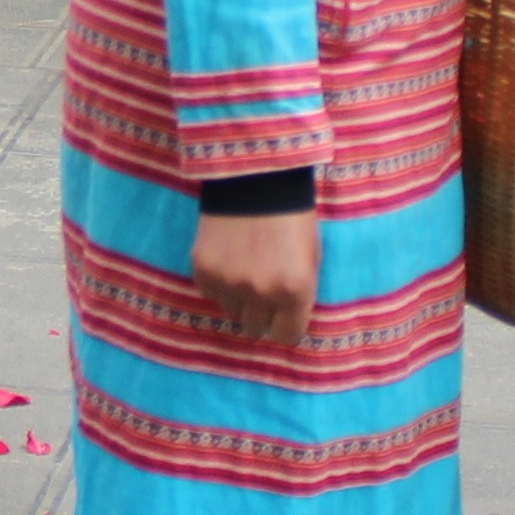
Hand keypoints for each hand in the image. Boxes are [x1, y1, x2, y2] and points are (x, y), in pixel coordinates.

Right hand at [190, 207, 318, 344]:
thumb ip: (299, 293)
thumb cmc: (293, 217)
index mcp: (294, 290)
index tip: (283, 315)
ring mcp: (229, 283)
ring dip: (238, 297)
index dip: (285, 325)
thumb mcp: (311, 258)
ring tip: (244, 267)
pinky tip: (227, 258)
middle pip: (255, 328)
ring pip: (231, 310)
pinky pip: (211, 293)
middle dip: (261, 313)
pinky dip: (219, 282)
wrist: (255, 178)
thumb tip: (285, 319)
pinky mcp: (203, 270)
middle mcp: (261, 293)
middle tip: (262, 290)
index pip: (287, 336)